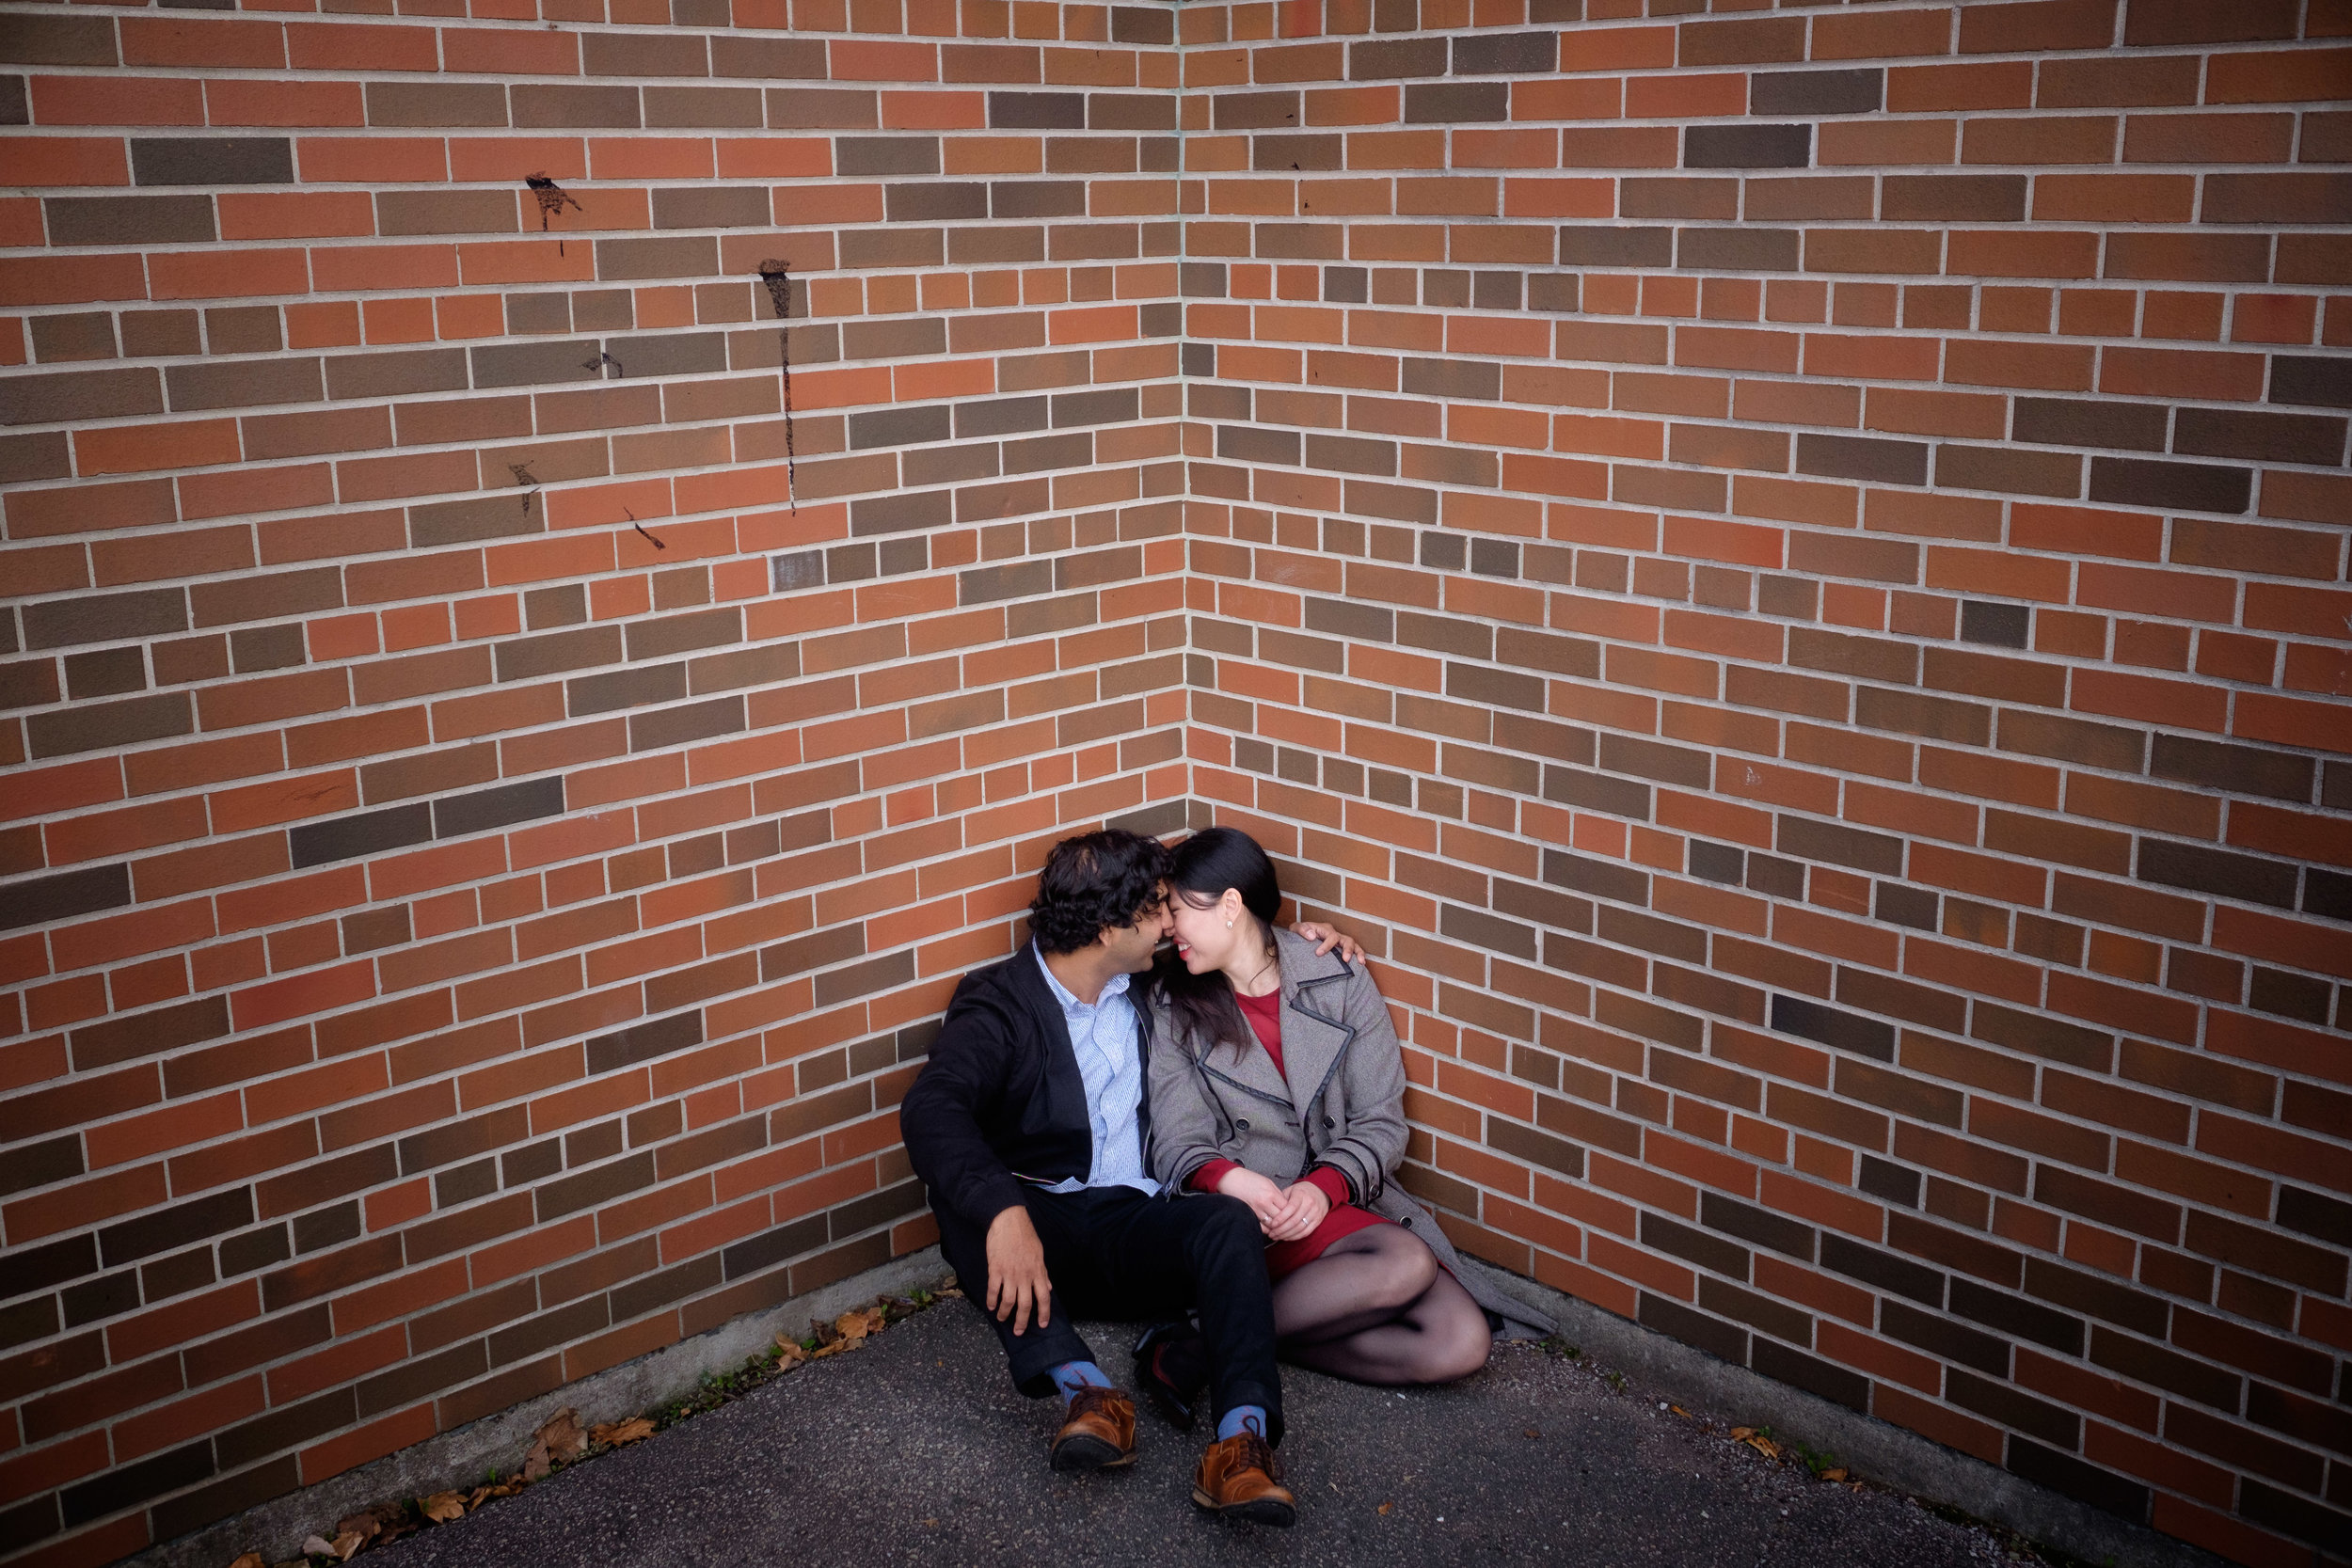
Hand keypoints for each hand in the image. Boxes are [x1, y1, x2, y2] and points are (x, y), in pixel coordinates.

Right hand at [985, 1204, 1051, 1335]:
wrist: (1008, 1221)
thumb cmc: (1025, 1235)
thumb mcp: (1039, 1253)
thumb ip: (1043, 1272)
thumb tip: (1048, 1287)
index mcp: (1038, 1271)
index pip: (1044, 1297)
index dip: (1044, 1313)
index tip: (1042, 1324)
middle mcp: (1025, 1275)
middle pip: (1025, 1305)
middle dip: (1022, 1321)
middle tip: (1019, 1331)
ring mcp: (1010, 1273)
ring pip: (1008, 1301)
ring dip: (1005, 1313)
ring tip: (1002, 1319)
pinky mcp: (995, 1269)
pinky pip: (994, 1290)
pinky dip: (992, 1301)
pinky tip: (991, 1306)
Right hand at [1215, 1166, 1290, 1235]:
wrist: (1231, 1179)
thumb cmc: (1249, 1179)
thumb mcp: (1267, 1182)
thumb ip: (1277, 1194)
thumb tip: (1286, 1205)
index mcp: (1271, 1193)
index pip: (1287, 1208)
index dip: (1292, 1212)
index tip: (1293, 1214)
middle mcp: (1264, 1203)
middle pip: (1281, 1218)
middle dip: (1286, 1221)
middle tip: (1289, 1224)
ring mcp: (1256, 1210)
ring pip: (1272, 1225)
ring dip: (1276, 1227)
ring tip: (1280, 1228)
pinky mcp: (1249, 1214)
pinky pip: (1260, 1227)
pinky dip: (1266, 1229)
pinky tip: (1269, 1228)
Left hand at [1264, 1179, 1330, 1242]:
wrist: (1320, 1191)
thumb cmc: (1301, 1191)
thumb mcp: (1290, 1190)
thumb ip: (1281, 1200)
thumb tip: (1271, 1213)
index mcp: (1301, 1194)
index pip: (1291, 1208)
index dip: (1281, 1218)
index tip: (1272, 1224)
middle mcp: (1310, 1204)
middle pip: (1295, 1220)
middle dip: (1281, 1229)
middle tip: (1271, 1234)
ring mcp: (1315, 1213)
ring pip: (1300, 1228)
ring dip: (1287, 1235)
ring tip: (1277, 1237)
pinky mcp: (1318, 1221)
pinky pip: (1306, 1232)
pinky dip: (1295, 1237)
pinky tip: (1287, 1237)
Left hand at [1292, 920, 1363, 963]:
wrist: (1300, 938)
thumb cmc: (1300, 933)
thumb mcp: (1296, 929)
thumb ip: (1302, 930)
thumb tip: (1312, 937)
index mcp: (1325, 929)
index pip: (1330, 936)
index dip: (1326, 945)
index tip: (1318, 954)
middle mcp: (1335, 934)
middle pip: (1346, 939)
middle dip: (1347, 949)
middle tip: (1345, 959)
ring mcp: (1340, 941)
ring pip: (1353, 944)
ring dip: (1357, 953)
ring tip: (1360, 962)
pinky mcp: (1342, 949)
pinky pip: (1355, 950)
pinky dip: (1360, 956)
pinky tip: (1361, 965)